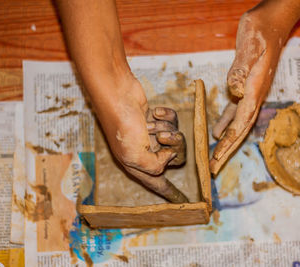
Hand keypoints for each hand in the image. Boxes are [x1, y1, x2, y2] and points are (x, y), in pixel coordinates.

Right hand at [96, 75, 187, 202]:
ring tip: (150, 122)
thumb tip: (170, 157)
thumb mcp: (136, 154)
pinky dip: (166, 116)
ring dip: (165, 128)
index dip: (170, 192)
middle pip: (175, 157)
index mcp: (139, 165)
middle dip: (173, 144)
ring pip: (175, 137)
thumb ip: (155, 165)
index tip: (183, 200)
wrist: (117, 94)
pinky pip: (173, 121)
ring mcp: (151, 135)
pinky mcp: (156, 119)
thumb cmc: (123, 125)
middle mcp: (146, 152)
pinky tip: (154, 111)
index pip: (158, 183)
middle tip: (162, 136)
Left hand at [210, 0, 299, 173]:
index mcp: (255, 89)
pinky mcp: (246, 87)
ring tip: (214, 158)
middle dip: (226, 152)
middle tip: (212, 170)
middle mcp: (254, 96)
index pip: (241, 123)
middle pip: (240, 131)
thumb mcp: (250, 44)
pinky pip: (235, 111)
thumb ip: (241, 68)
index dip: (228, 144)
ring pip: (237, 124)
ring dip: (226, 142)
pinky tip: (217, 132)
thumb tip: (234, 90)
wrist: (273, 21)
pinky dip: (226, 124)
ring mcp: (251, 93)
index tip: (216, 160)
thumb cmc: (261, 30)